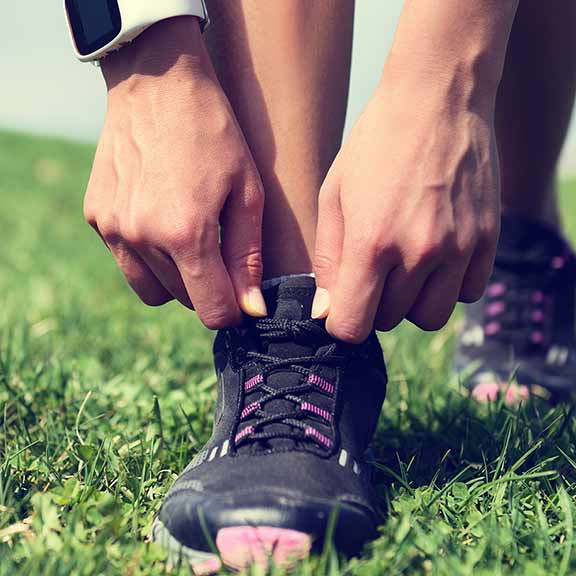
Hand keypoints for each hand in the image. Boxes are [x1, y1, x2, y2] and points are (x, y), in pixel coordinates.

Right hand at [84, 17, 266, 328]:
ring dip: (177, 277)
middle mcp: (142, 237)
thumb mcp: (247, 192)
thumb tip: (250, 309)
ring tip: (189, 235)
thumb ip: (247, 257)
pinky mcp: (96, 217)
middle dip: (207, 287)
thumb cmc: (214, 133)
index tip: (241, 295)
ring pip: (153, 289)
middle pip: (184, 300)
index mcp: (186, 233)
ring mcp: (113, 229)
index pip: (211, 310)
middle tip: (218, 250)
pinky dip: (148, 255)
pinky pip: (128, 262)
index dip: (232, 310)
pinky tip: (160, 218)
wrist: (158, 83)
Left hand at [313, 73, 499, 341]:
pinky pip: (467, 294)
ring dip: (411, 302)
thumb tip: (325, 312)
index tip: (343, 303)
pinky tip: (436, 256)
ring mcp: (459, 247)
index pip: (352, 326)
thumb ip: (328, 259)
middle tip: (373, 268)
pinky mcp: (487, 239)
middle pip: (388, 321)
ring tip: (404, 266)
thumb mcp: (334, 196)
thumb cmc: (375, 145)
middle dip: (373, 304)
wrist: (438, 97)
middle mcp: (418, 252)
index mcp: (371, 242)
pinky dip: (448, 286)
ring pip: (430, 317)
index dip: (341, 321)